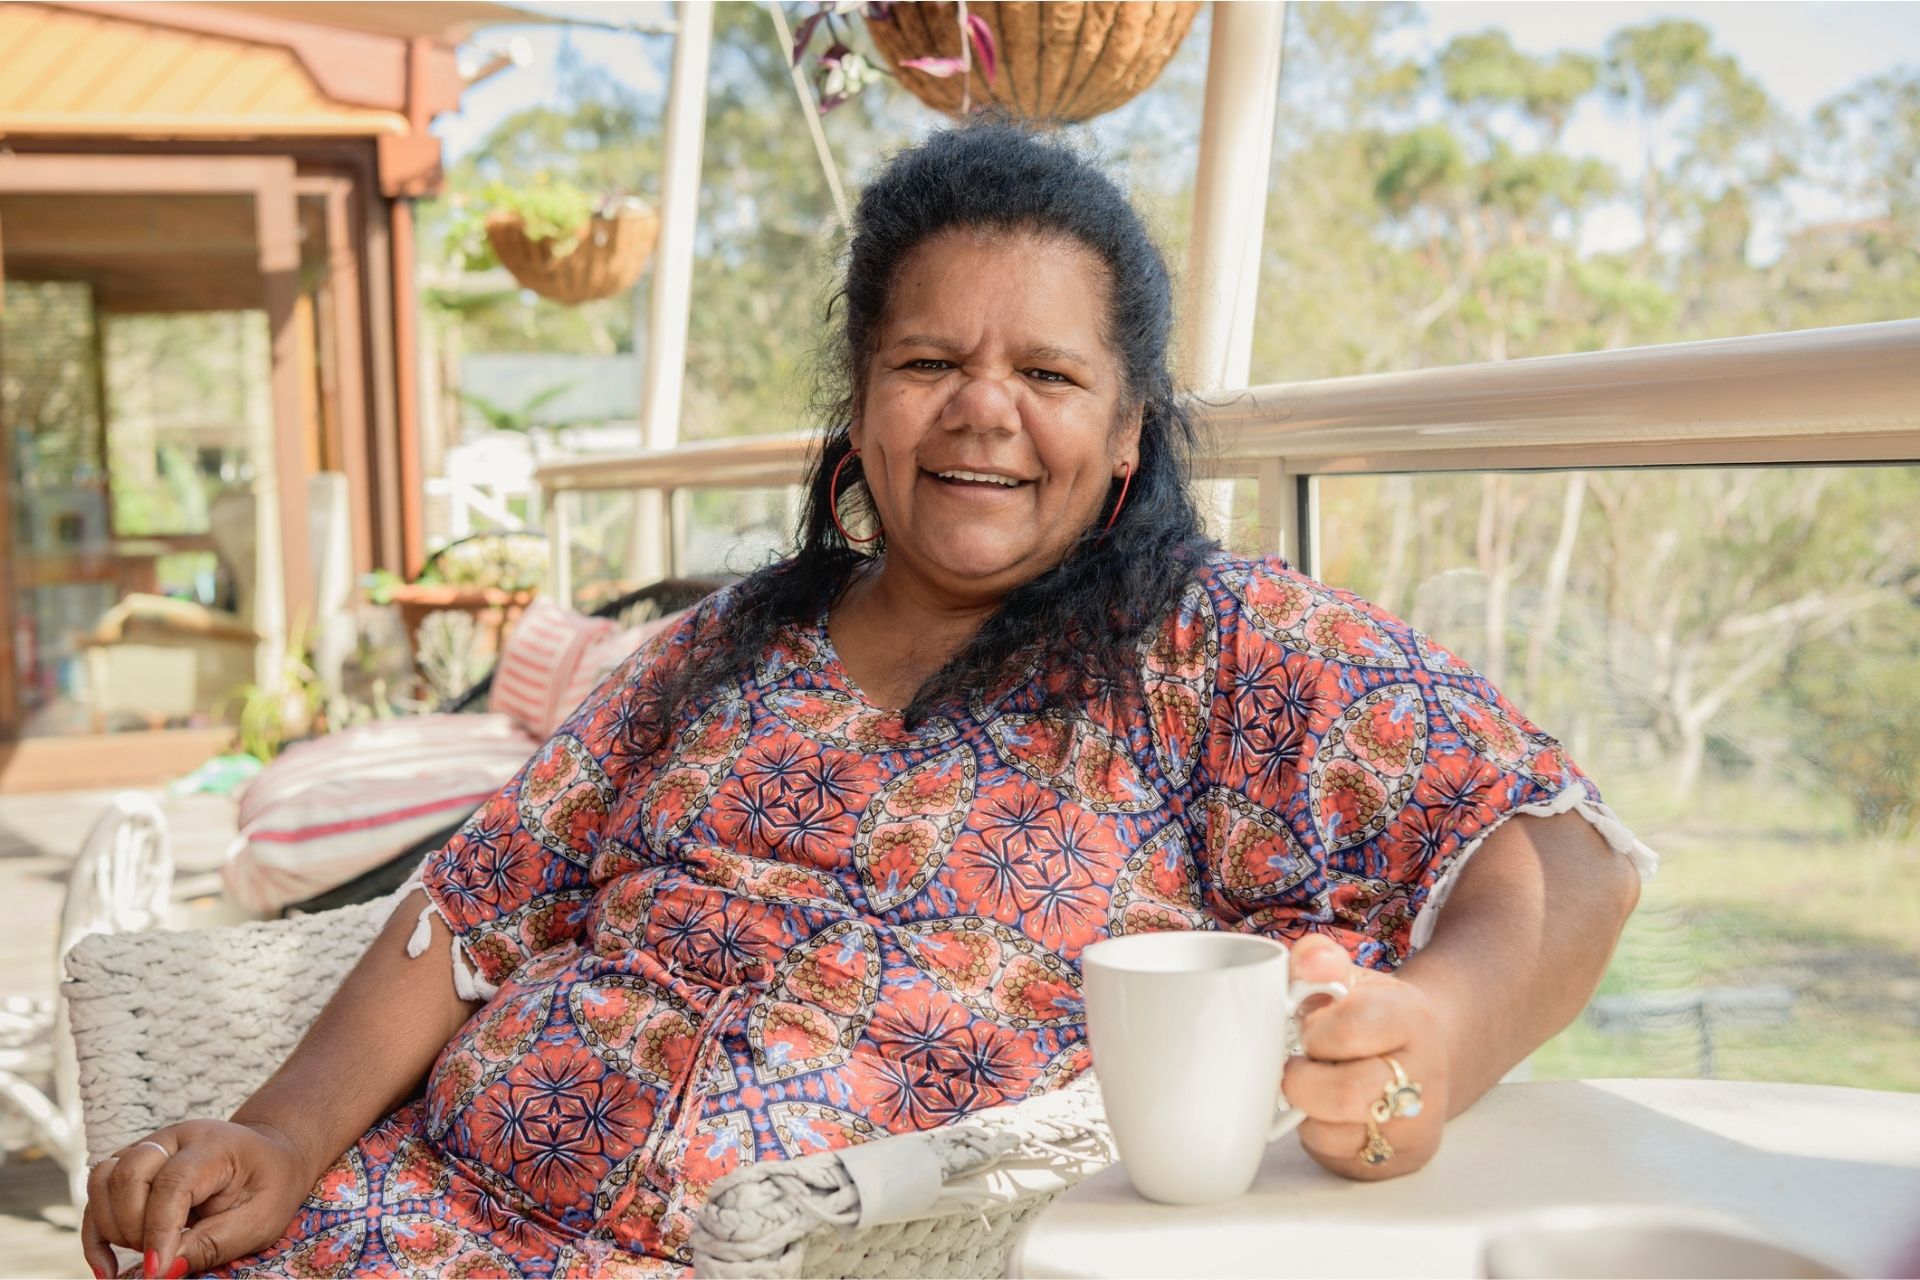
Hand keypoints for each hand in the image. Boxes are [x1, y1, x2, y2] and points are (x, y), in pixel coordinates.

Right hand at [80, 1120, 315, 1277]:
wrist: (270, 1159)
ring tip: (146, 1253)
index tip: (156, 1270)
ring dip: (113, 1227)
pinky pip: (96, 1195)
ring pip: (102, 1180)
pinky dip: (96, 1233)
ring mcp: (148, 1148)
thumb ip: (211, 1244)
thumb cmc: (269, 1188)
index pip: (172, 1183)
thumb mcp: (258, 1221)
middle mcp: (174, 1138)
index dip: (159, 1230)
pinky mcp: (130, 1166)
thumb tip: (162, 1270)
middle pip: (127, 1175)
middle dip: (134, 1228)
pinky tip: (107, 1268)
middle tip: (159, 1258)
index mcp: (213, 1144)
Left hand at [1280, 933, 1450, 1179]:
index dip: (1314, 1032)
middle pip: (1343, 1094)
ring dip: (1306, 1109)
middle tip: (1302, 1064)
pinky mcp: (1395, 1163)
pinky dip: (1316, 1134)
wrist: (1421, 1056)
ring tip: (1318, 1085)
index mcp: (1414, 1021)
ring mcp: (1414, 1129)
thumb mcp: (1350, 979)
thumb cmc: (1371, 1018)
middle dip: (1302, 1078)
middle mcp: (1425, 1079)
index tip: (1313, 1030)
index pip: (1348, 1030)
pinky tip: (1328, 1112)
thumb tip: (1308, 960)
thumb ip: (1319, 960)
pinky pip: (1333, 1157)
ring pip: (1331, 1134)